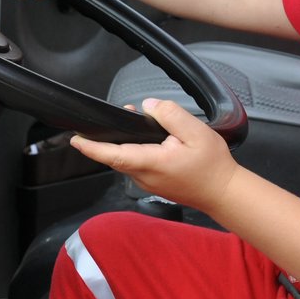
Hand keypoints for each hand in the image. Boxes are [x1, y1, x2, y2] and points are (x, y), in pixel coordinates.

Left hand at [71, 98, 240, 211]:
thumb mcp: (196, 132)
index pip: (113, 154)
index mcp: (152, 163)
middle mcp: (145, 176)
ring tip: (138, 122)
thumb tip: (150, 106)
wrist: (223, 192)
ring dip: (126, 143)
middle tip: (123, 113)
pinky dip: (137, 151)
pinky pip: (137, 165)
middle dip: (112, 136)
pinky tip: (152, 141)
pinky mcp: (154, 184)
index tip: (76, 140)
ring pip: (127, 160)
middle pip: (117, 155)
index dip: (92, 147)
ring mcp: (148, 182)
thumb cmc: (213, 166)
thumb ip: (170, 115)